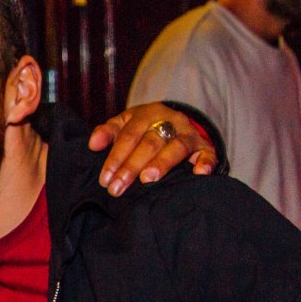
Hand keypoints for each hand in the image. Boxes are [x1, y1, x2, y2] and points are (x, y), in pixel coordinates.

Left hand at [89, 103, 217, 196]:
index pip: (129, 136)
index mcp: (147, 114)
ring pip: (176, 147)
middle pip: (150, 143)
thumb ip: (108, 132)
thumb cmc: (143, 128)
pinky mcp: (204, 146)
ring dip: (162, 163)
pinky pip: (208, 153)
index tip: (105, 179)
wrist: (174, 122)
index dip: (116, 157)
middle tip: (118, 187)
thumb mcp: (124, 124)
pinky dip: (205, 163)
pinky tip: (198, 174)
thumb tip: (93, 144)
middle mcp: (169, 120)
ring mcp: (188, 133)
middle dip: (132, 166)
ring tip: (148, 179)